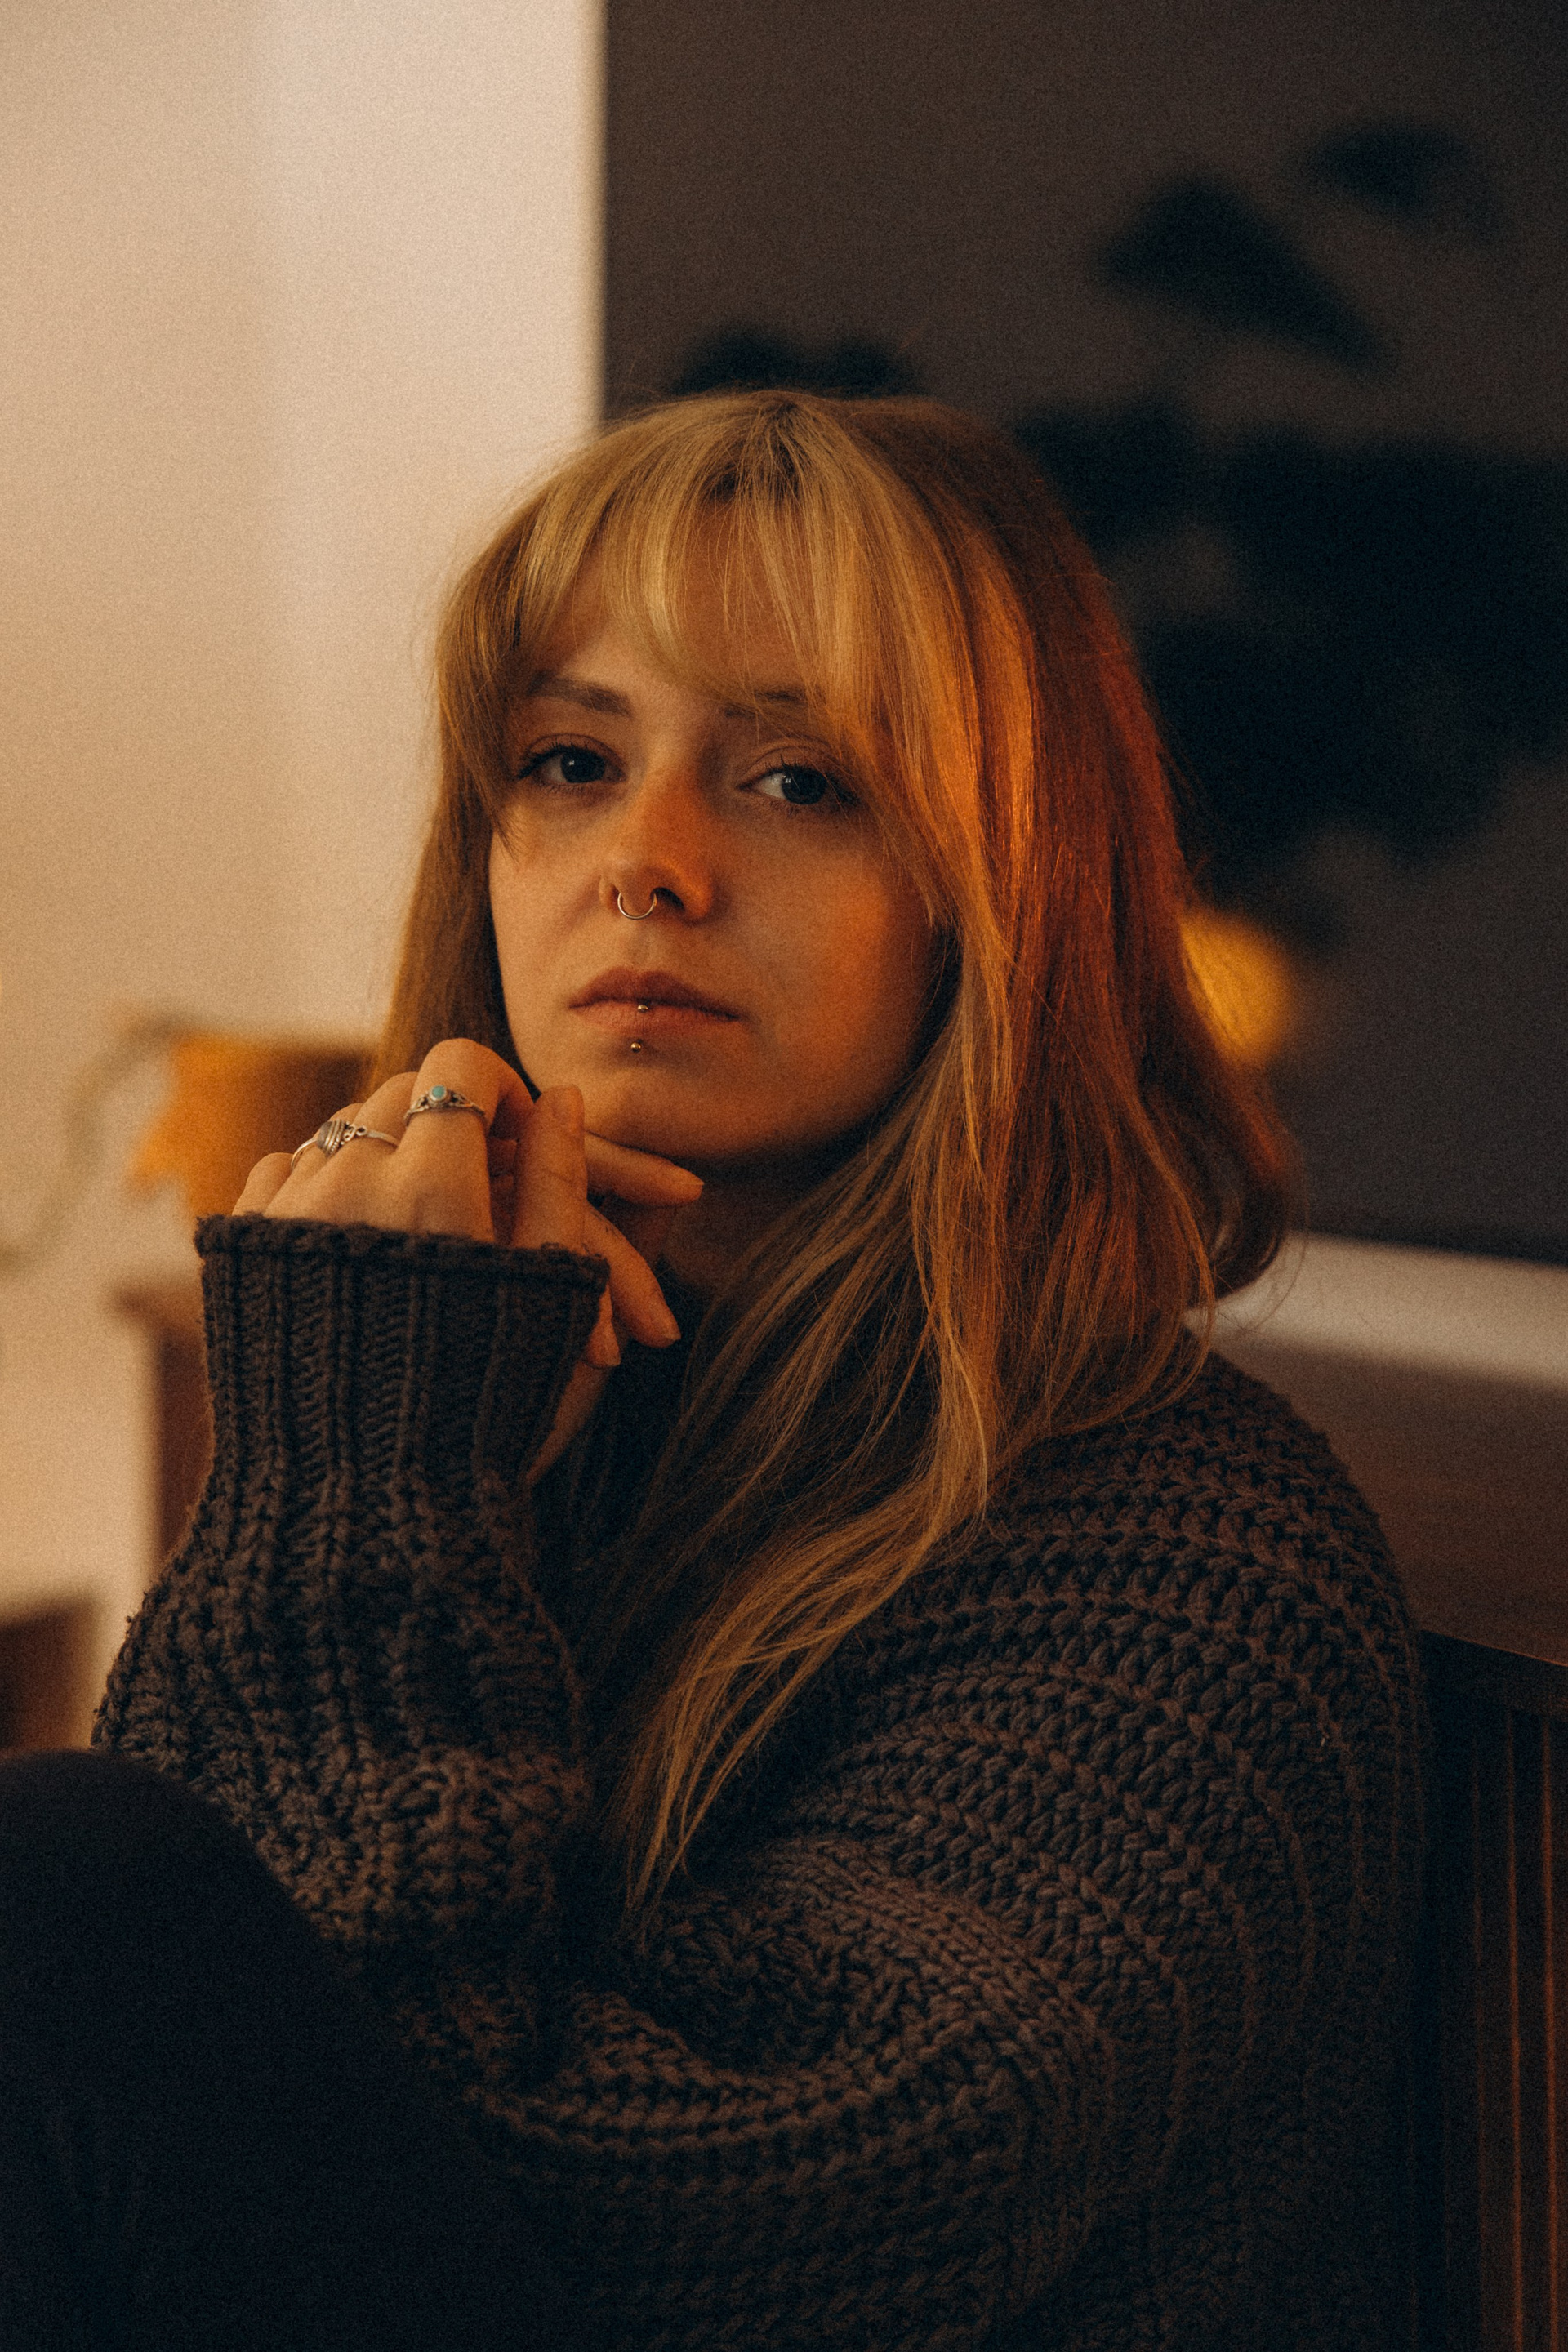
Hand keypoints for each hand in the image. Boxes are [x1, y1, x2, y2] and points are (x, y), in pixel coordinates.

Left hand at [233, 1040, 702, 1478]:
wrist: (359, 1499)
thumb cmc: (479, 1405)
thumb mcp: (548, 1292)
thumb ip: (559, 1182)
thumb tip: (561, 1099)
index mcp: (434, 1188)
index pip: (462, 1069)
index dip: (500, 1088)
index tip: (520, 1128)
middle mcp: (348, 1182)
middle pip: (401, 1093)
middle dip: (449, 1120)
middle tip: (482, 1173)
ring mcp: (284, 1210)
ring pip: (343, 1129)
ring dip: (389, 1150)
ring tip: (426, 1214)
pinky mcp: (240, 1243)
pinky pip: (287, 1170)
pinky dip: (327, 1181)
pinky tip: (361, 1232)